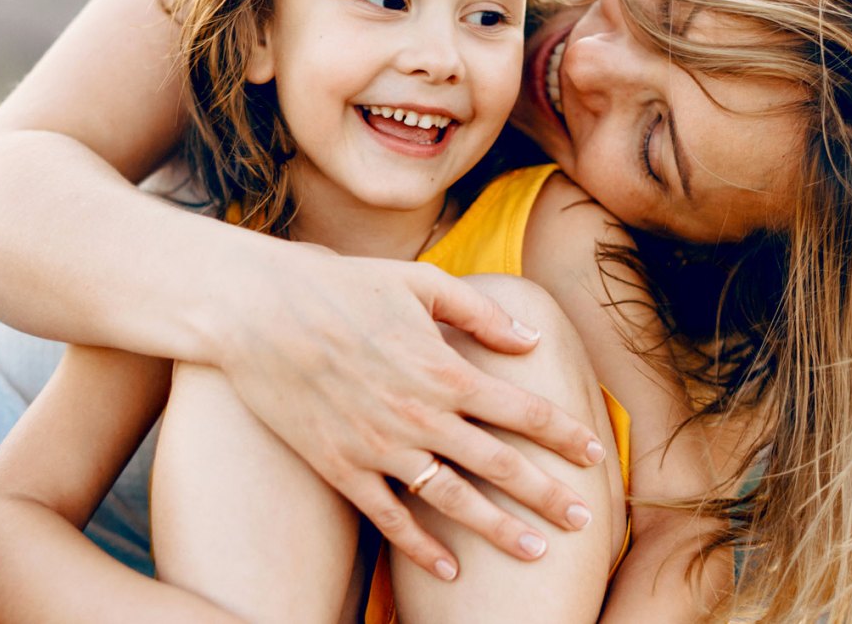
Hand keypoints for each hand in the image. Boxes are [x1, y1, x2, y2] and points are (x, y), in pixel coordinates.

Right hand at [214, 246, 605, 579]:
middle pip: (500, 464)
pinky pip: (389, 518)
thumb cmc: (341, 285)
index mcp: (444, 368)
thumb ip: (479, 313)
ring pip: (453, 500)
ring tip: (536, 551)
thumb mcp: (418, 283)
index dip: (564, 434)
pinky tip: (449, 568)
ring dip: (499, 529)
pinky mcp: (340, 467)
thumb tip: (529, 339)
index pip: (523, 411)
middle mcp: (420, 415)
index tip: (594, 454)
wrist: (258, 310)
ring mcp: (379, 447)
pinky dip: (421, 547)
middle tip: (582, 519)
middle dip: (547, 493)